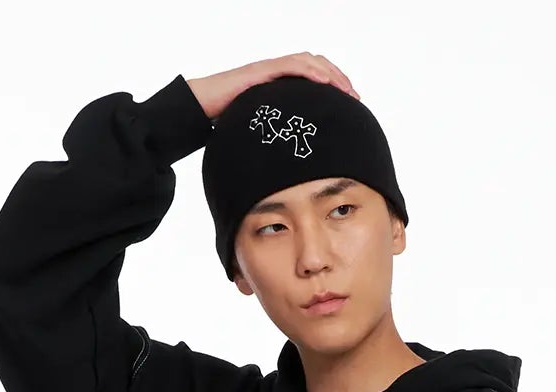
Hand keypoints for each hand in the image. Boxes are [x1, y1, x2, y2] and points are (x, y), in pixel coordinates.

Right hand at [185, 54, 358, 122]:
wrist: (200, 108)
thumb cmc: (225, 121)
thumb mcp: (259, 131)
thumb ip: (276, 138)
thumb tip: (291, 166)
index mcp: (279, 86)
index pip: (313, 77)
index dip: (334, 86)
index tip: (350, 104)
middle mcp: (276, 73)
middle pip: (316, 65)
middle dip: (339, 79)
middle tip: (355, 98)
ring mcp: (269, 69)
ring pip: (308, 61)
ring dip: (330, 74)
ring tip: (345, 90)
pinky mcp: (260, 71)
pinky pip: (290, 66)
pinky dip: (310, 72)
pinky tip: (324, 82)